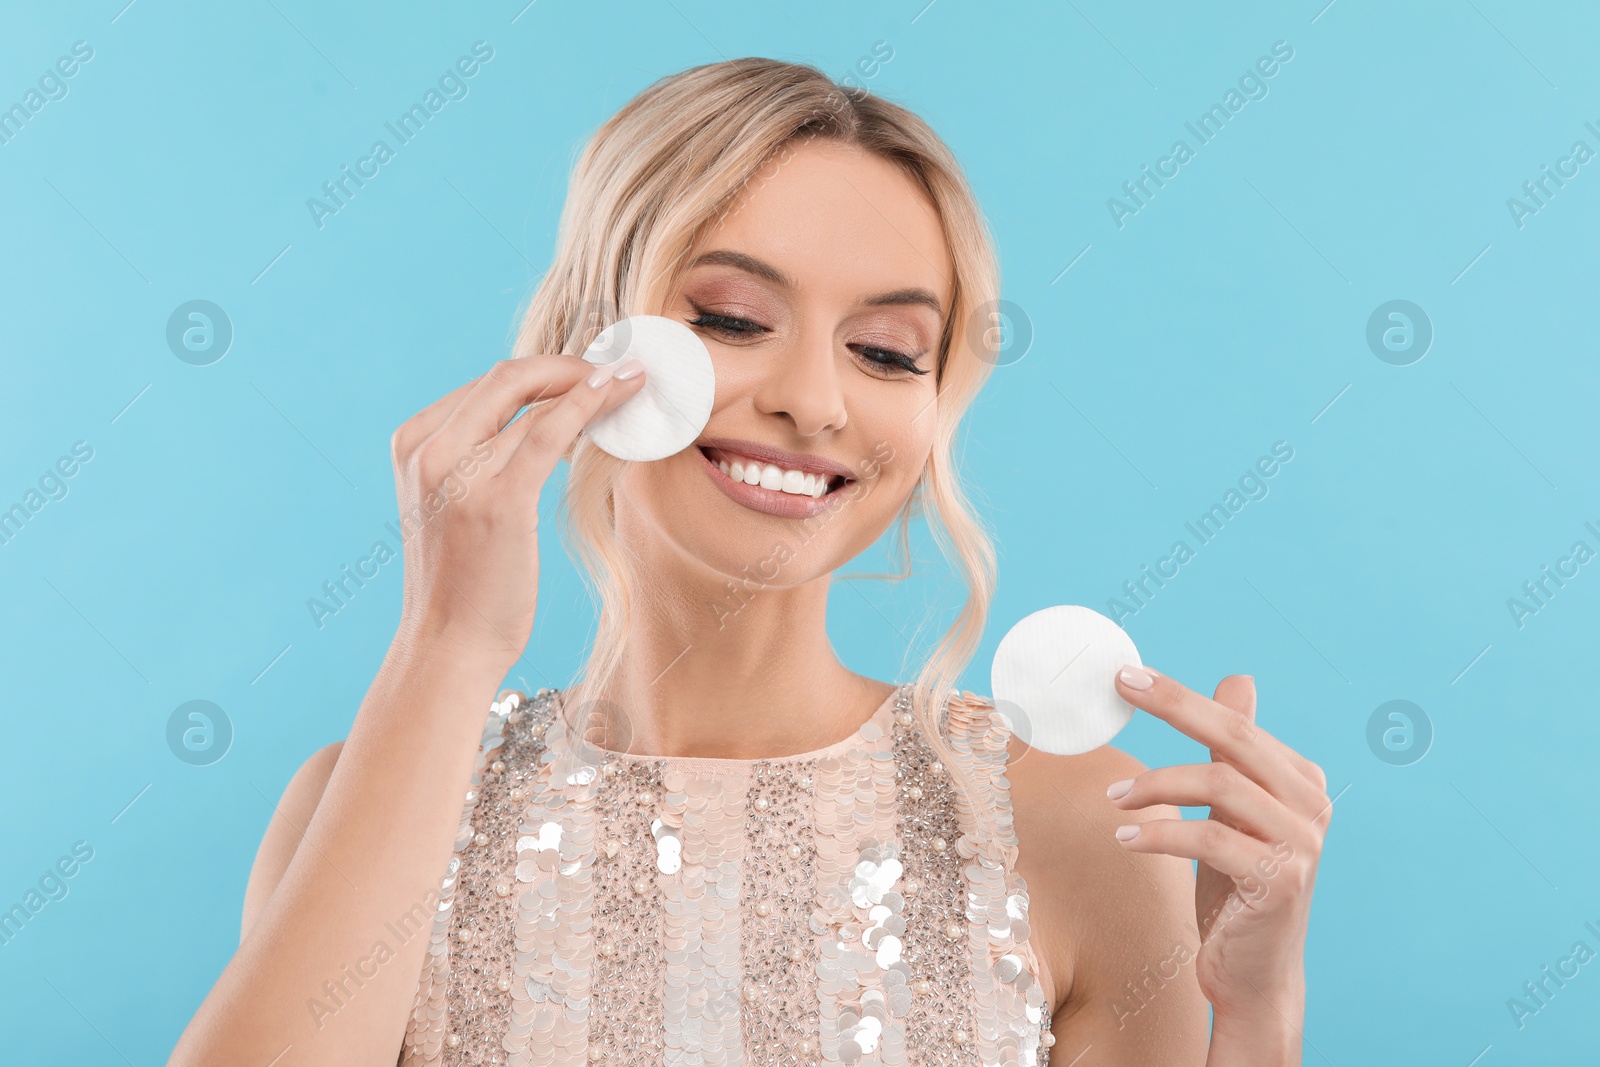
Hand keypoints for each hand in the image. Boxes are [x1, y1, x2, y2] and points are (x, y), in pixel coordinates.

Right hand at [388, 353, 645, 668]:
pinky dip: (590, 405)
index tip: (588, 372)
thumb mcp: (456, 504)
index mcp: (414, 443)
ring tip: (630, 383)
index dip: (545, 370)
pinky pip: (551, 431)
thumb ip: (480, 458)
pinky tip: (620, 394)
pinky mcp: (498, 499)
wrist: (449, 644)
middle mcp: (429, 450)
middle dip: (569, 366)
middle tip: (616, 371)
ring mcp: (459, 473)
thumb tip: (545, 420)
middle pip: (508, 377)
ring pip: (536, 399)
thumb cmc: (464, 581)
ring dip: (591, 384)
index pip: (487, 384)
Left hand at [1107, 665, 1329, 1032]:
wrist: (1253, 975)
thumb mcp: (1231, 813)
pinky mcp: (1279, 881)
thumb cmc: (1236, 889)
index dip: (1181, 696)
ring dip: (1155, 784)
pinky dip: (1161, 833)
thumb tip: (1238, 678)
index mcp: (1301, 779)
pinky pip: (1210, 839)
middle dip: (1174, 707)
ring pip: (1220, 784)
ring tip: (1114, 799)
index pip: (1236, 723)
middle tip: (1121, 690)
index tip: (1127, 676)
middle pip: (1234, 738)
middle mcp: (1312, 804)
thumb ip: (1235, 751)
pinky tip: (1128, 838)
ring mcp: (1301, 843)